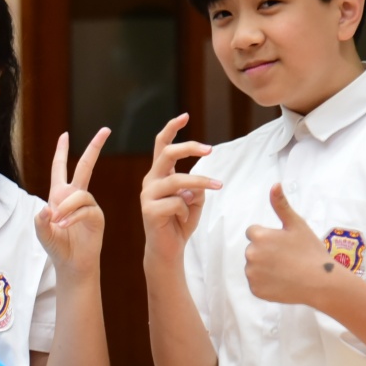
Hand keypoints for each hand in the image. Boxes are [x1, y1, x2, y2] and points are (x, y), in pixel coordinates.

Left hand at [34, 128, 108, 278]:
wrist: (71, 264)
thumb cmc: (56, 246)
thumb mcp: (42, 232)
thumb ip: (40, 220)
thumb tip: (48, 209)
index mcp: (59, 195)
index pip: (60, 168)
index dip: (61, 151)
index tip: (64, 135)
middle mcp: (76, 196)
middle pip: (85, 166)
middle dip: (94, 147)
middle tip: (106, 129)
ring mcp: (88, 205)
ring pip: (79, 194)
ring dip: (66, 207)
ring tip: (57, 222)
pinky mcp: (97, 216)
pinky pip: (85, 208)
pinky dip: (73, 216)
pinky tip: (63, 226)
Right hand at [139, 114, 220, 261]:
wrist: (168, 250)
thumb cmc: (180, 223)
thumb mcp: (194, 201)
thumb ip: (195, 188)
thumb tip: (194, 186)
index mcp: (159, 174)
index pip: (161, 146)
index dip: (171, 129)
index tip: (185, 115)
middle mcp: (150, 181)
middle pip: (166, 154)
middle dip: (189, 147)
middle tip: (210, 149)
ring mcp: (147, 195)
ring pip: (177, 180)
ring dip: (201, 182)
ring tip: (218, 186)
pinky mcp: (148, 210)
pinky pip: (177, 203)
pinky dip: (187, 211)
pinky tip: (181, 220)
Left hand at [245, 183, 338, 306]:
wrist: (322, 282)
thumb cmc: (311, 251)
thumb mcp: (297, 225)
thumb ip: (281, 205)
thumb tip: (275, 184)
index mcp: (258, 236)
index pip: (254, 232)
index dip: (270, 237)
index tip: (285, 244)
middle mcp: (250, 254)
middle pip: (254, 250)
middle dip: (267, 252)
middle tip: (288, 258)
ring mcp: (252, 274)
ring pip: (255, 267)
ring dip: (266, 268)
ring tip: (287, 270)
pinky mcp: (255, 290)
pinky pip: (257, 283)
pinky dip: (267, 283)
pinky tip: (283, 282)